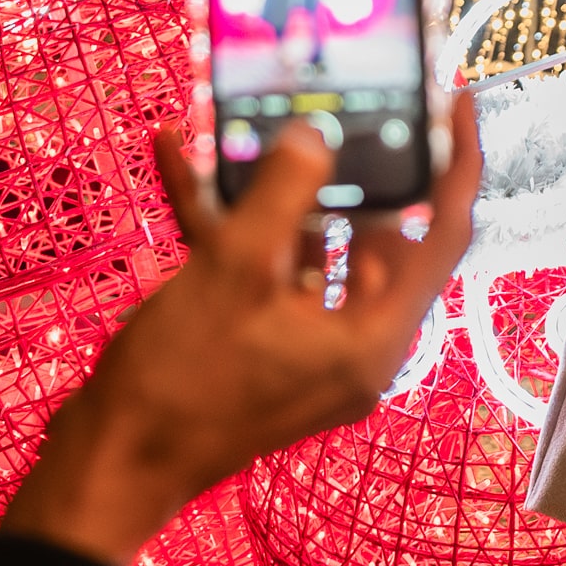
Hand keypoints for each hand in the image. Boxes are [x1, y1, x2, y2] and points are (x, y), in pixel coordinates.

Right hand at [0, 96, 476, 565]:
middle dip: (362, 172)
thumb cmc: (180, 378)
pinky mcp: (263, 346)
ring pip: (317, 251)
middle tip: (357, 103)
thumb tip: (319, 133)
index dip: (457, 164)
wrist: (108, 465)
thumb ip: (283, 192)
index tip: (457, 101)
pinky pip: (267, 274)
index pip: (443, 236)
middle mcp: (355, 348)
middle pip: (383, 241)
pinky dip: (237, 226)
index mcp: (372, 338)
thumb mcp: (233, 270)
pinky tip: (182, 161)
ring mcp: (308, 349)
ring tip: (267, 120)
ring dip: (287, 193)